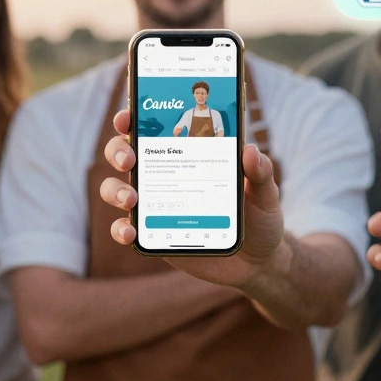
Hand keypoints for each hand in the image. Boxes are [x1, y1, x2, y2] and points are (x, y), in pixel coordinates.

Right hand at [101, 110, 283, 288]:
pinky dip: (121, 229)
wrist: (258, 262)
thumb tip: (249, 151)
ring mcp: (155, 204)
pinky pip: (125, 228)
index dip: (133, 118)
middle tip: (129, 160)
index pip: (153, 129)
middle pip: (124, 153)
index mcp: (189, 154)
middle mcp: (165, 174)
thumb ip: (260, 172)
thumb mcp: (265, 193)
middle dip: (117, 151)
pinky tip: (131, 233)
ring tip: (131, 199)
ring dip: (115, 190)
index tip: (127, 118)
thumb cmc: (260, 218)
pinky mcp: (153, 233)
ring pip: (116, 189)